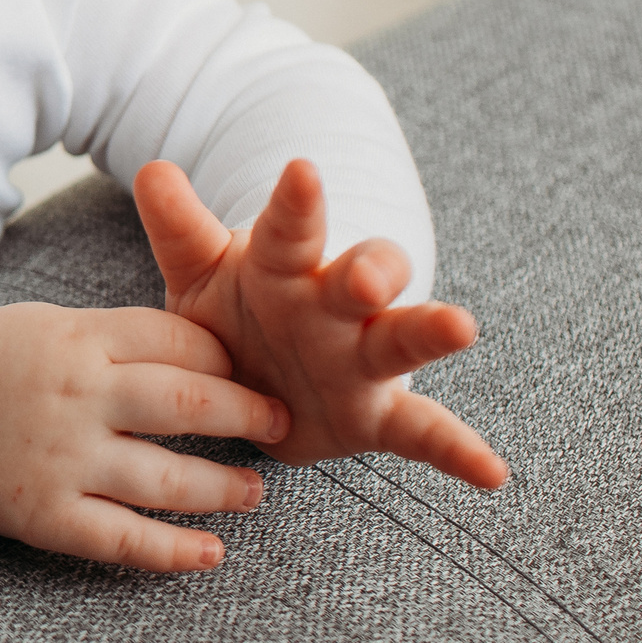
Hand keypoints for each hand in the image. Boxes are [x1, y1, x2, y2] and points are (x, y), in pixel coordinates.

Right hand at [0, 302, 292, 570]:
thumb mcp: (52, 322)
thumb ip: (120, 336)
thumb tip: (206, 355)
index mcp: (80, 340)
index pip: (180, 342)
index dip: (227, 359)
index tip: (247, 373)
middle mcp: (79, 397)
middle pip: (189, 403)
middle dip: (248, 414)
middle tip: (278, 424)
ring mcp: (64, 459)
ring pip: (168, 478)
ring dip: (224, 488)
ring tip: (253, 492)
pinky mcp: (48, 514)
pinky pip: (124, 538)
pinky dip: (174, 551)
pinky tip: (211, 553)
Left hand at [133, 158, 507, 488]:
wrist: (257, 375)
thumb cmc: (234, 307)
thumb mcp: (200, 272)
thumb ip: (179, 228)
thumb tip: (150, 169)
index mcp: (285, 264)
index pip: (291, 228)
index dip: (297, 203)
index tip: (301, 171)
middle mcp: (334, 304)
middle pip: (365, 274)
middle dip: (371, 269)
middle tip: (367, 275)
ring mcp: (361, 358)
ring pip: (401, 338)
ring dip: (429, 331)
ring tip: (461, 326)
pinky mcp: (376, 413)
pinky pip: (422, 432)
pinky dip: (456, 451)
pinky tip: (491, 473)